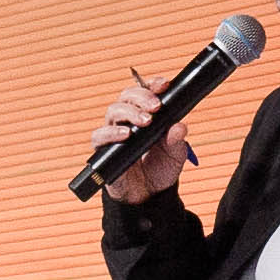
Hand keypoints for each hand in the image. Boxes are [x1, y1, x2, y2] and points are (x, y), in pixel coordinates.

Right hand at [90, 69, 196, 204]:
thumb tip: (180, 126)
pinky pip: (99, 136)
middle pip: (127, 96)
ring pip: (113, 111)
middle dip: (142, 96)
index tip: (164, 84)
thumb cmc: (160, 169)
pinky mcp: (104, 150)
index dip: (152, 84)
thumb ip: (177, 140)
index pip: (145, 91)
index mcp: (146, 114)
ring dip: (129, 112)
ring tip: (146, 121)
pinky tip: (126, 135)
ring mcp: (114, 133)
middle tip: (156, 106)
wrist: (149, 195)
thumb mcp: (175, 154)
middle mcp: (127, 120)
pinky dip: (111, 133)